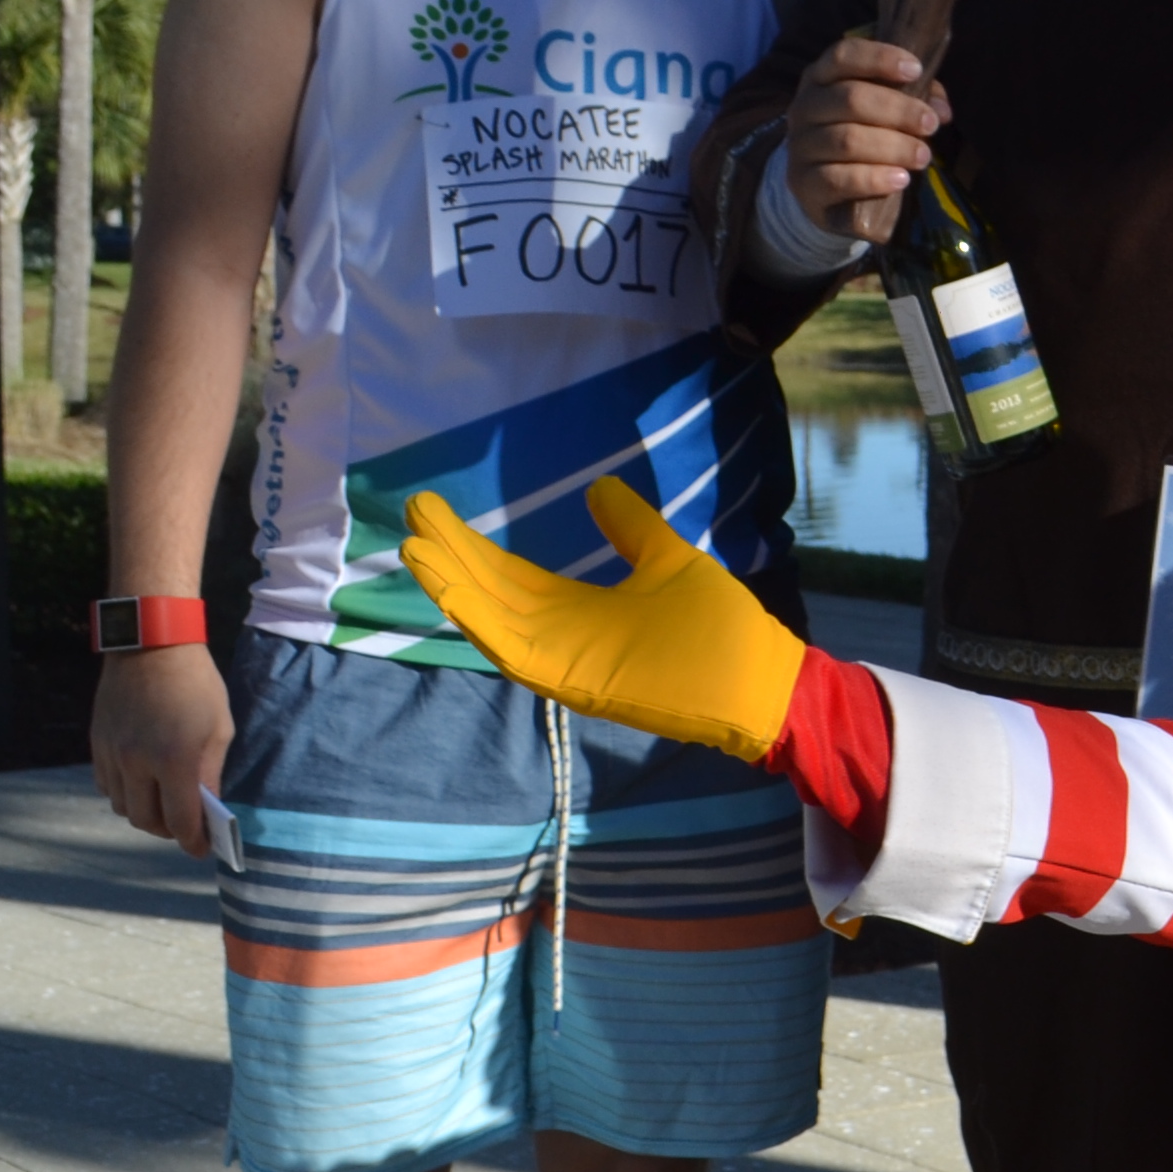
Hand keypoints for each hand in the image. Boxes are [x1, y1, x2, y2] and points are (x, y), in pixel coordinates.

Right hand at [92, 640, 234, 851]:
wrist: (151, 646)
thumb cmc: (196, 685)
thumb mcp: (219, 728)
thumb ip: (210, 773)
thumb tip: (208, 810)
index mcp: (174, 760)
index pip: (180, 820)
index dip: (192, 842)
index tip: (202, 850)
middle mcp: (137, 762)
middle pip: (146, 821)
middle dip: (169, 832)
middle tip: (186, 828)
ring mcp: (112, 753)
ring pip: (123, 807)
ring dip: (145, 814)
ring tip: (164, 806)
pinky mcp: (97, 743)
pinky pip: (107, 786)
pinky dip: (124, 795)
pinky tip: (142, 785)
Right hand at [399, 479, 808, 764]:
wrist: (761, 677)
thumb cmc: (720, 626)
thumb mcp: (667, 560)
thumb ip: (631, 529)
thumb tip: (599, 488)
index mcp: (579, 610)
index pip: (509, 575)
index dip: (471, 546)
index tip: (432, 510)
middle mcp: (561, 636)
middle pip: (490, 593)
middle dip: (450, 558)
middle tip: (411, 516)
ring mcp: (565, 661)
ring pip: (493, 623)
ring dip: (453, 589)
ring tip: (414, 551)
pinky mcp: (577, 683)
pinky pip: (518, 655)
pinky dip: (483, 626)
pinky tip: (452, 595)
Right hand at [783, 36, 945, 249]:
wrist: (823, 186)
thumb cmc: (861, 134)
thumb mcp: (884, 109)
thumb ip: (915, 98)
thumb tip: (940, 110)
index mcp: (821, 77)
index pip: (843, 56)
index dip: (880, 58)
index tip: (915, 70)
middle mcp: (804, 106)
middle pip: (851, 99)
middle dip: (898, 110)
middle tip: (930, 125)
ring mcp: (800, 146)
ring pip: (847, 140)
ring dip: (893, 147)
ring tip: (923, 156)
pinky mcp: (804, 183)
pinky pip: (838, 179)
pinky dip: (874, 178)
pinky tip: (900, 179)